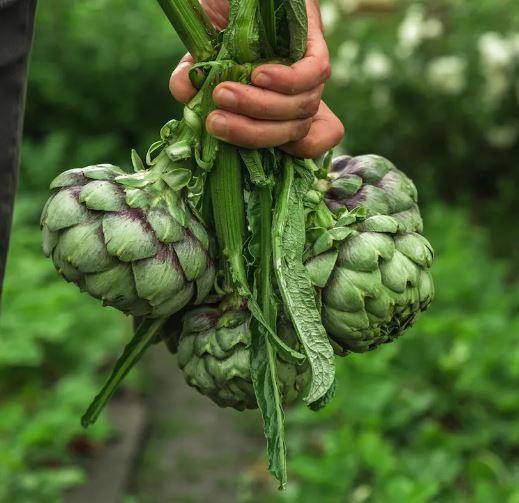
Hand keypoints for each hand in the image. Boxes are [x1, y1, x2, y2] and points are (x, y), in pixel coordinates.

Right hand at [169, 0, 343, 157]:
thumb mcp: (202, 54)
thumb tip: (184, 94)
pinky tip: (257, 73)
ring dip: (258, 107)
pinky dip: (284, 81)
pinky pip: (313, 74)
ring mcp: (309, 70)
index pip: (308, 142)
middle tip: (215, 122)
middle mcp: (300, 93)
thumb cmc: (223, 18)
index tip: (259, 155)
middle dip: (252, 134)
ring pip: (302, 107)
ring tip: (222, 92)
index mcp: (282, 105)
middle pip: (295, 132)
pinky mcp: (314, 41)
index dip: (294, 153)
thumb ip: (194, 78)